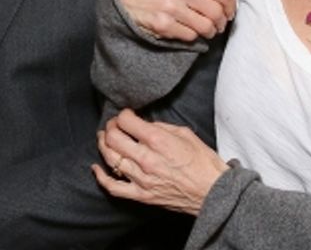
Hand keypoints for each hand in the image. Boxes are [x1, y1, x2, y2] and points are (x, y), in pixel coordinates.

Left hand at [92, 108, 227, 214]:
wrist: (214, 192)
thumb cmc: (203, 162)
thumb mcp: (185, 134)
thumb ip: (161, 127)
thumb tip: (144, 124)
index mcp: (158, 140)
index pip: (126, 121)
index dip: (123, 114)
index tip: (126, 115)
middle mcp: (146, 158)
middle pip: (113, 138)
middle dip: (110, 127)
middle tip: (113, 125)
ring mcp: (142, 178)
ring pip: (110, 159)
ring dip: (103, 145)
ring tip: (103, 139)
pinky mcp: (142, 195)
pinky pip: (114, 187)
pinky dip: (101, 177)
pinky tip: (96, 168)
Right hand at [117, 0, 234, 40]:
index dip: (231, 5)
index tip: (229, 12)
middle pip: (216, 12)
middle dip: (221, 22)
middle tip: (218, 25)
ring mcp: (170, 7)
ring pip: (205, 26)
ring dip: (209, 32)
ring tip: (205, 30)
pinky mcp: (163, 24)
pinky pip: (190, 36)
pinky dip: (192, 36)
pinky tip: (187, 30)